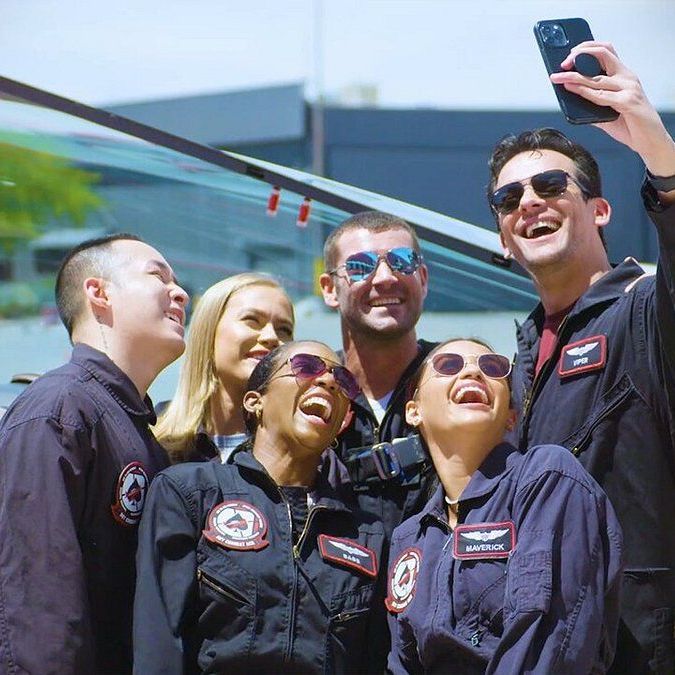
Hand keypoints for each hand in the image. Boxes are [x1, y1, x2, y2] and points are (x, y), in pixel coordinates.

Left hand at [550, 41, 674, 175]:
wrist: (648, 140)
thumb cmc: (630, 124)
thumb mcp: (606, 111)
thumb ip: (591, 103)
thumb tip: (569, 100)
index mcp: (623, 76)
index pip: (606, 51)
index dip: (586, 49)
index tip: (569, 56)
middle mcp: (627, 78)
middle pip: (603, 54)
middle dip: (580, 55)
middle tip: (562, 64)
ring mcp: (629, 88)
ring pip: (597, 77)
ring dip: (573, 76)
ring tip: (558, 78)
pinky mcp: (628, 102)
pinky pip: (601, 95)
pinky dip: (584, 92)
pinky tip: (572, 89)